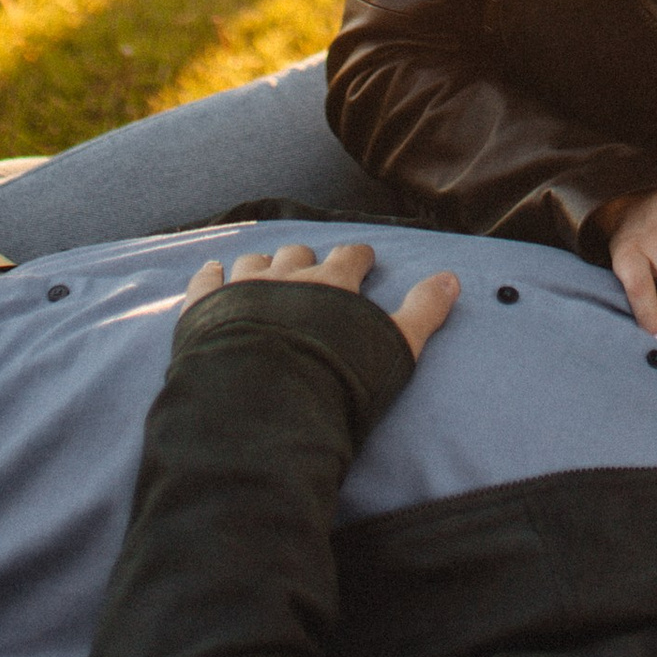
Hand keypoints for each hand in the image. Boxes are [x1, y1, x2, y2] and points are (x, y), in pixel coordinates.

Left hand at [180, 238, 458, 361]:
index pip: (349, 256)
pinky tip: (213, 274)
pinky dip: (211, 275)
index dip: (357, 258)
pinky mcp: (204, 312)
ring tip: (264, 274)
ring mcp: (241, 290)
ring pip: (252, 261)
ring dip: (261, 266)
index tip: (362, 260)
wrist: (264, 402)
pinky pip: (206, 281)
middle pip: (297, 254)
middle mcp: (286, 276)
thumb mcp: (392, 349)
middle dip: (307, 260)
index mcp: (331, 281)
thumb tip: (452, 278)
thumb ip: (422, 313)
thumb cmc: (336, 378)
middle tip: (312, 272)